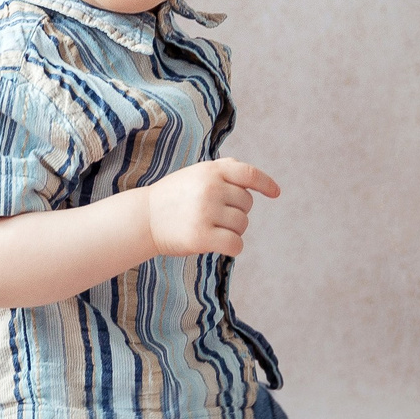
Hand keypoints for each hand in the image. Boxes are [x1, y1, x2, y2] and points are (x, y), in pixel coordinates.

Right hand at [144, 159, 280, 257]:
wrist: (144, 219)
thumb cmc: (173, 197)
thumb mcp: (195, 174)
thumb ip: (223, 171)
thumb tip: (254, 181)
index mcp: (210, 171)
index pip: (248, 174)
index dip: (266, 183)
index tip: (275, 193)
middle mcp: (210, 189)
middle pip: (247, 204)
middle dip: (236, 212)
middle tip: (214, 216)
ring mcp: (206, 212)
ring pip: (242, 225)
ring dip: (232, 230)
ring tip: (210, 228)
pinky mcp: (201, 236)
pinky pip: (236, 244)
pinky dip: (233, 247)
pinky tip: (220, 245)